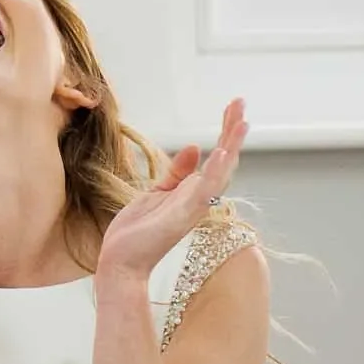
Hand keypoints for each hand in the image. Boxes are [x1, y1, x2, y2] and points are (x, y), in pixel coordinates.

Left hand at [96, 98, 248, 290]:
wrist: (122, 261)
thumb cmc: (138, 231)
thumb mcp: (157, 193)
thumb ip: (177, 173)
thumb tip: (195, 147)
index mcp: (193, 192)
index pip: (216, 157)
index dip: (225, 132)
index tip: (233, 107)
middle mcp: (199, 198)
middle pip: (224, 160)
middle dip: (232, 132)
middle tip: (241, 103)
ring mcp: (193, 207)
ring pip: (220, 173)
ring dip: (231, 147)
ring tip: (241, 122)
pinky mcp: (182, 215)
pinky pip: (202, 190)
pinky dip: (213, 171)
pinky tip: (220, 153)